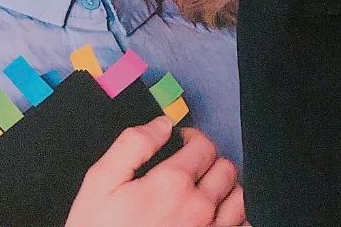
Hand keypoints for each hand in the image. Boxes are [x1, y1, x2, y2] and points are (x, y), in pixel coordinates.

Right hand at [66, 119, 248, 226]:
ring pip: (238, 197)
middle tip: (190, 170)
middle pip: (224, 168)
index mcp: (173, 184)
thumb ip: (132, 145)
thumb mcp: (99, 185)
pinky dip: (234, 219)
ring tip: (204, 194)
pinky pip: (241, 226)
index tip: (181, 147)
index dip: (192, 140)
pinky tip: (215, 218)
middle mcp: (198, 207)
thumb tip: (163, 124)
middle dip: (209, 163)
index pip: (204, 145)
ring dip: (225, 191)